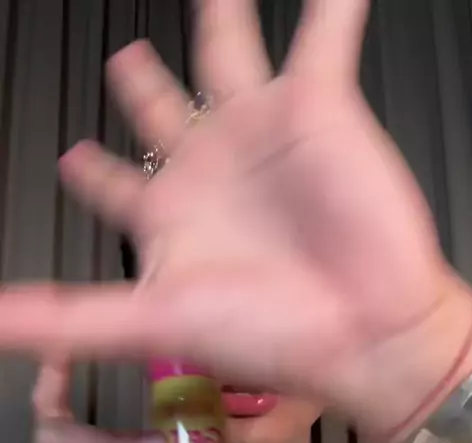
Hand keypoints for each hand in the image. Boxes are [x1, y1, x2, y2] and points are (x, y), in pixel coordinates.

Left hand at [0, 0, 471, 436]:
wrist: (363, 333)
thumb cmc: (270, 336)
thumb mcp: (150, 320)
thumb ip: (65, 315)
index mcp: (169, 216)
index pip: (111, 183)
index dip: (87, 170)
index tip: (69, 156)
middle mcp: (212, 170)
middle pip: (160, 107)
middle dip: (139, 79)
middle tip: (122, 56)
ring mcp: (263, 133)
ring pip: (228, 53)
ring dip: (220, 17)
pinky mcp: (320, 109)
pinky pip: (323, 36)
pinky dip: (332, 5)